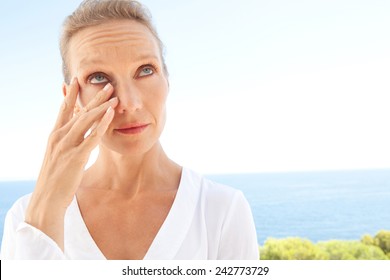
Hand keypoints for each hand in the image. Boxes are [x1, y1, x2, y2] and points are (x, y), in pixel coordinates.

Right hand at [25, 78, 117, 249]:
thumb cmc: (55, 178)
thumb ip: (65, 143)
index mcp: (54, 135)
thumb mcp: (57, 156)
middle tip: (107, 84)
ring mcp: (67, 146)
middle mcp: (59, 137)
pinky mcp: (76, 157)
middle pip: (78, 111)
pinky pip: (91, 137)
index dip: (71, 95)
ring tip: (114, 96)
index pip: (63, 110)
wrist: (47, 199)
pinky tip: (111, 115)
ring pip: (86, 120)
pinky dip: (102, 124)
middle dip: (93, 96)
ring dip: (101, 107)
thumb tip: (74, 133)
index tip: (78, 80)